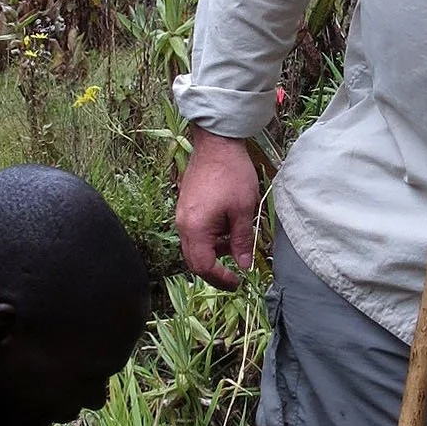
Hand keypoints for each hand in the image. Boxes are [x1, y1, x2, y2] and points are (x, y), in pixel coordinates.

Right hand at [176, 129, 260, 288]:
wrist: (216, 143)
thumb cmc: (231, 174)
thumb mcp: (244, 210)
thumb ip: (242, 241)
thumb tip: (243, 265)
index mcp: (195, 228)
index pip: (203, 266)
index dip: (220, 279)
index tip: (237, 282)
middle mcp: (183, 224)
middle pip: (194, 260)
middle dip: (214, 270)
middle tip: (234, 275)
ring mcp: (182, 214)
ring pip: (194, 246)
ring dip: (214, 251)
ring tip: (236, 244)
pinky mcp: (186, 206)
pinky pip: (194, 231)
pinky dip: (209, 237)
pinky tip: (227, 227)